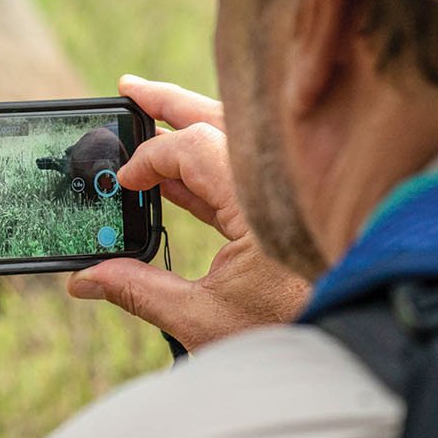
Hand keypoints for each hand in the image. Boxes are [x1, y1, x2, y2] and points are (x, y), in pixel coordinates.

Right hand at [66, 75, 310, 350]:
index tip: (123, 182)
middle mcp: (278, 188)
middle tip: (128, 89)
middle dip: (170, 104)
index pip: (194, 149)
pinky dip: (209, 161)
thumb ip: (140, 291)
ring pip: (235, 139)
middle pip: (219, 122)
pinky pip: (243, 169)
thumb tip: (85, 280)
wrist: (352, 349)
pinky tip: (179, 173)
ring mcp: (288, 195)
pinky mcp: (290, 211)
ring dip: (191, 124)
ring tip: (151, 110)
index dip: (149, 159)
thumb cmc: (286, 336)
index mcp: (258, 204)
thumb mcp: (204, 319)